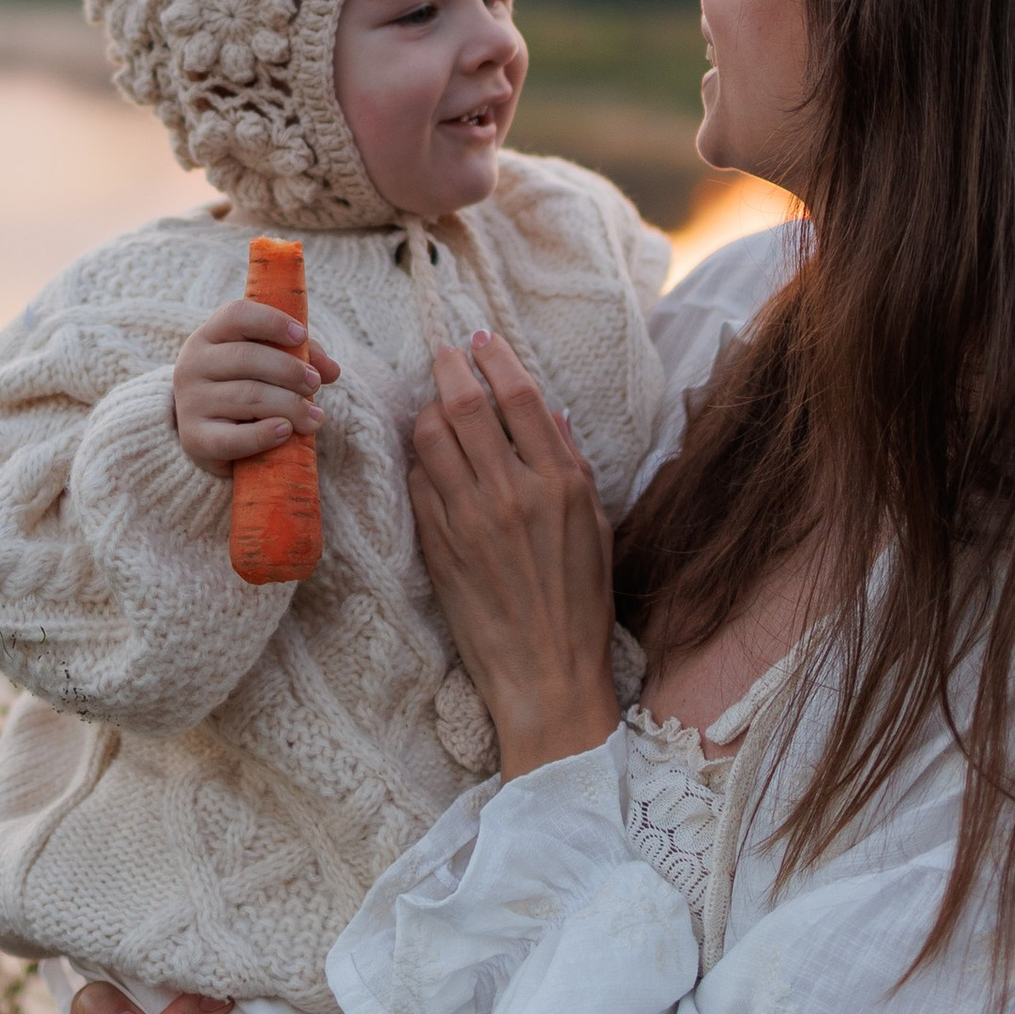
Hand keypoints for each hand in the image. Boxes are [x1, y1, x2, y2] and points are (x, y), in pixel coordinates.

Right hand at [172, 293, 338, 472]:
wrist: (208, 438)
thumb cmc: (244, 390)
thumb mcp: (266, 366)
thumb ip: (300, 357)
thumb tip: (332, 370)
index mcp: (208, 337)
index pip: (236, 315)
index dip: (272, 321)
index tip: (301, 335)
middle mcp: (191, 365)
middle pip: (246, 357)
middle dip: (289, 370)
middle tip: (315, 383)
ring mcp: (190, 403)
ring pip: (248, 396)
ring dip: (290, 405)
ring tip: (315, 417)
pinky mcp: (195, 440)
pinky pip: (234, 437)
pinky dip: (265, 434)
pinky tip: (286, 431)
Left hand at [410, 332, 621, 777]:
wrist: (547, 672)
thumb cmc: (581, 603)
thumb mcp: (596, 529)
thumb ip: (573, 465)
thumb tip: (552, 413)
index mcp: (561, 484)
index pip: (520, 398)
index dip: (496, 360)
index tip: (481, 340)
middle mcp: (512, 493)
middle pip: (466, 404)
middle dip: (449, 367)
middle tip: (443, 352)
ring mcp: (469, 519)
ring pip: (431, 437)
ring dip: (427, 409)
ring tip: (433, 403)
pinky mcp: (438, 544)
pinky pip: (418, 482)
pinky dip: (418, 459)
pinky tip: (426, 455)